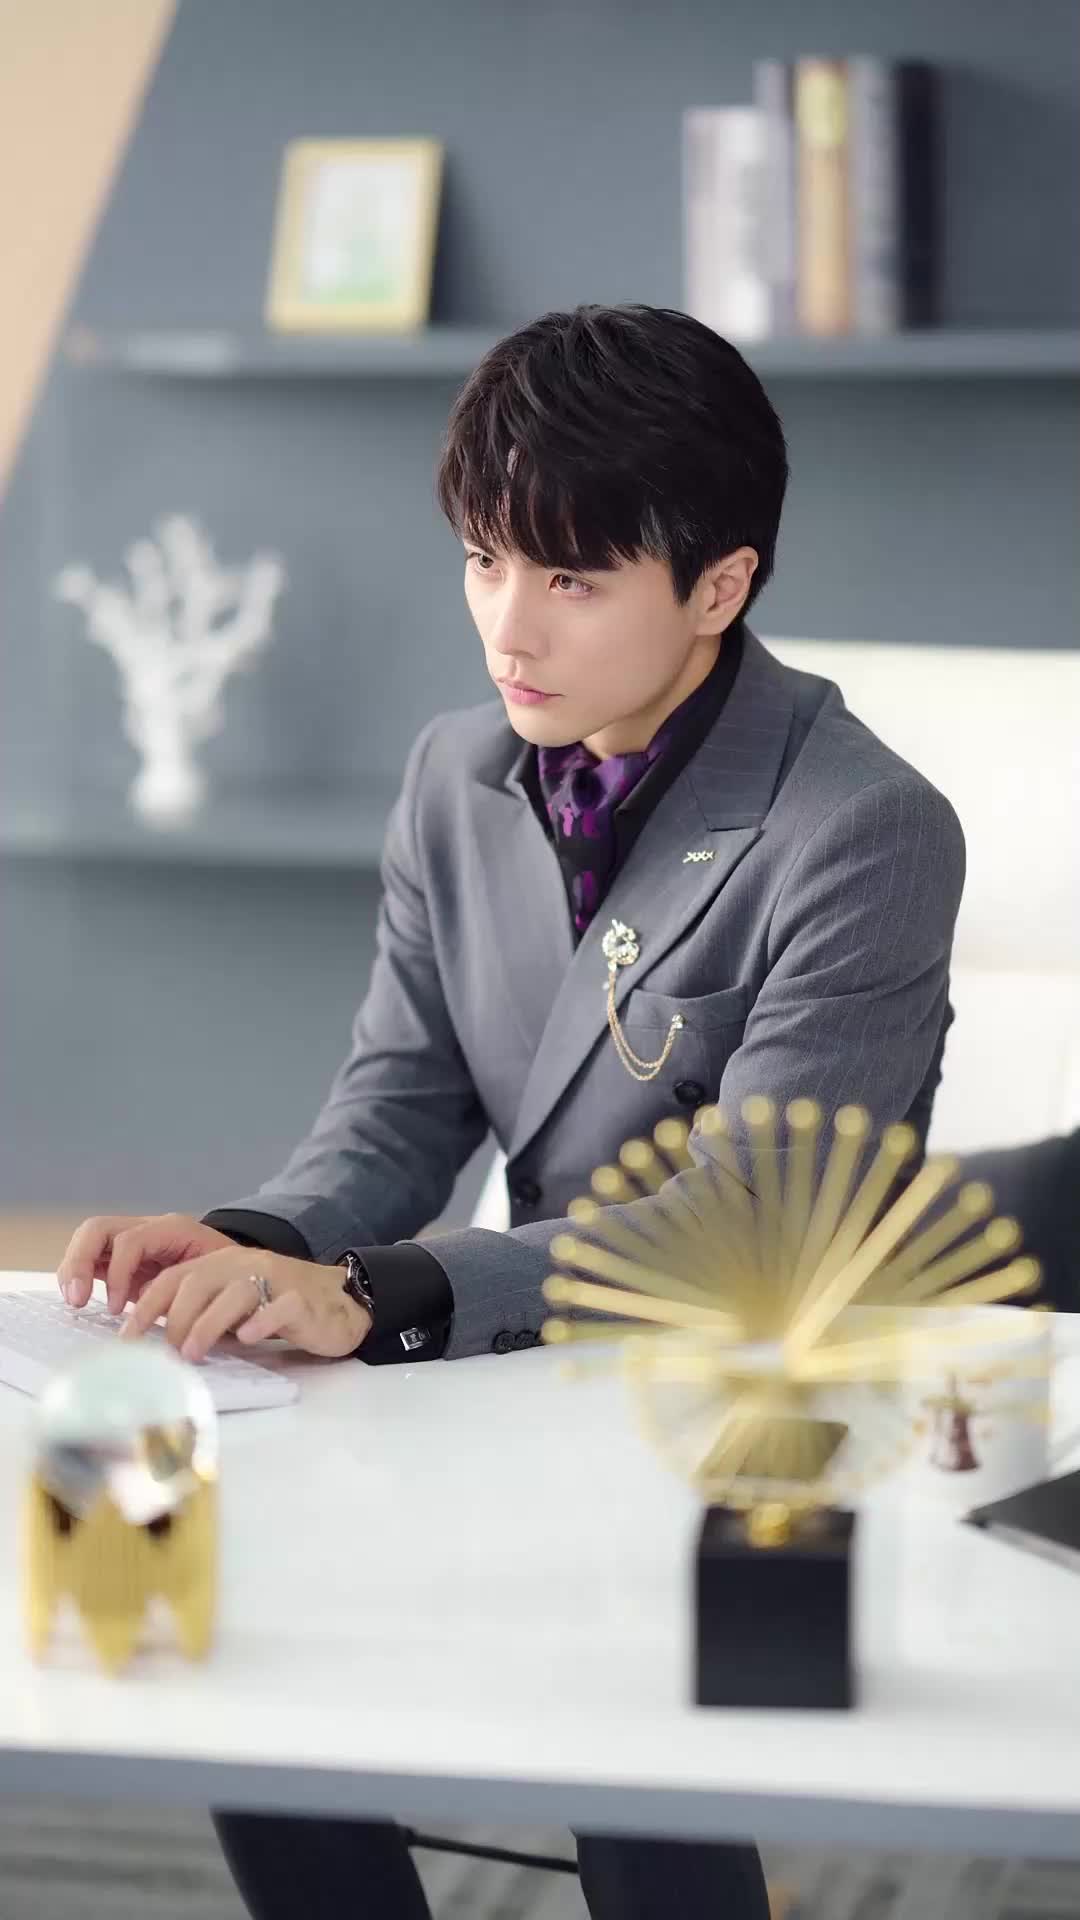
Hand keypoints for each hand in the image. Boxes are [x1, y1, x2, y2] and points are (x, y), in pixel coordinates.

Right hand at [57, 1213, 237, 1313]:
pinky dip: (80, 1274)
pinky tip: (80, 1299)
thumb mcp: (215, 1285)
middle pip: (98, 1228)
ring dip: (74, 1268)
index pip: (130, 1241)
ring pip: (89, 1238)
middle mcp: (149, 1227)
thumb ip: (184, 1294)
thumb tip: (153, 1315)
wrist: (241, 1273)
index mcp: (174, 1229)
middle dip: (81, 1262)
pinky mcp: (123, 1256)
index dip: (118, 1273)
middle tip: (77, 1300)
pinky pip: (93, 1256)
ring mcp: (133, 1239)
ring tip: (75, 1301)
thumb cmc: (231, 1280)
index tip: (117, 1309)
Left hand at [118, 1247, 371, 1362]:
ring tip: (195, 1354)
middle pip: (196, 1282)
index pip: (172, 1278)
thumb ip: (199, 1312)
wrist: (339, 1302)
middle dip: (174, 1320)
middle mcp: (243, 1265)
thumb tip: (155, 1343)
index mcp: (221, 1264)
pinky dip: (259, 1323)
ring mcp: (274, 1279)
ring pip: (233, 1292)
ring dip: (207, 1325)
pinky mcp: (300, 1300)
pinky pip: (277, 1307)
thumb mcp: (232, 1305)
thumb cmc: (276, 1308)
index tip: (126, 1337)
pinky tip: (247, 1340)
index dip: (145, 1306)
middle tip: (170, 1353)